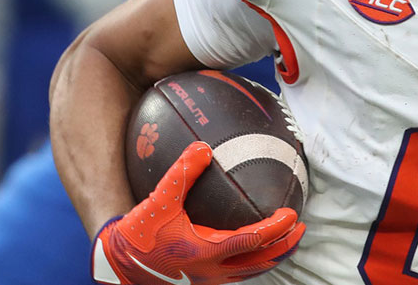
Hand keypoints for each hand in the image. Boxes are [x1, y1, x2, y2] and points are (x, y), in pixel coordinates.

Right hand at [92, 141, 304, 284]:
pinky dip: (253, 260)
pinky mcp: (202, 281)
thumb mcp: (158, 202)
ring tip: (285, 238)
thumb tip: (203, 147)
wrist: (116, 269)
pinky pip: (237, 272)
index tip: (292, 214)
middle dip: (285, 246)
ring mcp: (209, 279)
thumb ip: (181, 174)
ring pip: (251, 271)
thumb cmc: (137, 238)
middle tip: (300, 228)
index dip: (276, 229)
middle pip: (261, 261)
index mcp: (207, 251)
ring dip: (271, 255)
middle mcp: (213, 270)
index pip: (253, 241)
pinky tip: (251, 247)